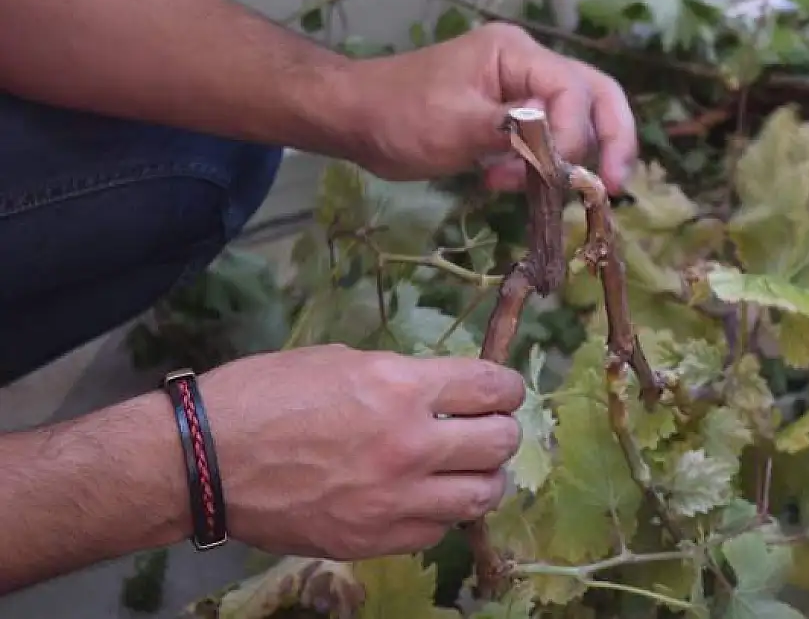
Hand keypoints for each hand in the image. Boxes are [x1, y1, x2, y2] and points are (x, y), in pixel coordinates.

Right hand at [197, 344, 525, 559]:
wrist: (207, 461)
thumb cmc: (263, 396)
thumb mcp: (339, 363)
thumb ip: (397, 377)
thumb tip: (436, 389)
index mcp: (400, 387)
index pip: (491, 387)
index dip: (507, 387)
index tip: (503, 391)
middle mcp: (411, 444)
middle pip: (500, 443)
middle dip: (501, 430)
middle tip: (487, 428)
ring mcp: (396, 499)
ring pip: (482, 495)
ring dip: (483, 478)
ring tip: (466, 470)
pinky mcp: (375, 539)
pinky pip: (438, 531)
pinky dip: (441, 514)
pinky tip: (424, 499)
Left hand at [344, 22, 636, 193]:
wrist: (357, 119)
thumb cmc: (398, 115)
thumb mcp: (453, 124)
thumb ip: (511, 131)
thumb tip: (554, 147)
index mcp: (515, 54)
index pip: (573, 89)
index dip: (575, 134)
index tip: (557, 175)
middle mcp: (527, 66)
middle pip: (594, 96)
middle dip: (610, 140)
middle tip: (614, 187)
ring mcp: (521, 91)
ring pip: (576, 121)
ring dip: (570, 160)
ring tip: (539, 191)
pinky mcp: (511, 118)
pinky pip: (547, 140)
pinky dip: (543, 167)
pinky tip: (511, 184)